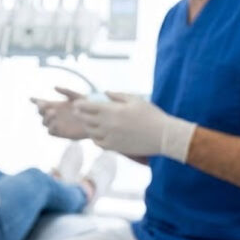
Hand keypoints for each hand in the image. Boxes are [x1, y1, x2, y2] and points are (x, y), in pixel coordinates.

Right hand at [31, 86, 89, 139]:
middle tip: (44, 105)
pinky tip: (55, 122)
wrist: (96, 122)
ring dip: (46, 117)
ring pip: (44, 122)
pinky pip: (51, 131)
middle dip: (40, 108)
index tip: (32, 98)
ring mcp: (57, 125)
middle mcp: (54, 115)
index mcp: (57, 105)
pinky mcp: (61, 133)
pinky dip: (51, 127)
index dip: (35, 101)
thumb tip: (54, 87)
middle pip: (41, 113)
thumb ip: (67, 91)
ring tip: (53, 112)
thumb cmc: (88, 107)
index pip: (42, 103)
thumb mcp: (79, 97)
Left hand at [75, 92, 196, 162]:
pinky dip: (95, 138)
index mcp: (111, 111)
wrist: (163, 136)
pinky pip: (98, 143)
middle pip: (85, 119)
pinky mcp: (115, 147)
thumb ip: (118, 96)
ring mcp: (110, 137)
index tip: (77, 103)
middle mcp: (107, 124)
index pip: (87, 107)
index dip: (79, 104)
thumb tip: (105, 93)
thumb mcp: (135, 100)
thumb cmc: (151, 115)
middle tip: (78, 112)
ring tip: (87, 122)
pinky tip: (97, 134)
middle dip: (80, 114)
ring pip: (90, 132)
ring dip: (87, 126)